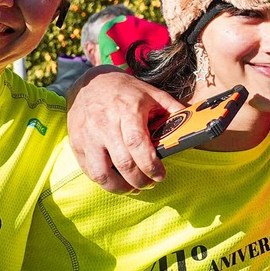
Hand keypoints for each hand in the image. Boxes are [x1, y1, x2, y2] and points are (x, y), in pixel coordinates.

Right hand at [67, 67, 184, 191]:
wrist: (89, 82)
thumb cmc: (124, 90)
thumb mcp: (151, 93)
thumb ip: (172, 109)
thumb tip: (192, 126)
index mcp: (127, 111)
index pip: (138, 145)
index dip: (150, 165)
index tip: (160, 175)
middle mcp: (106, 124)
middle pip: (123, 163)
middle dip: (140, 180)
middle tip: (150, 183)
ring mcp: (88, 136)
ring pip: (102, 173)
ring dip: (120, 187)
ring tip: (133, 188)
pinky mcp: (77, 143)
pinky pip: (89, 171)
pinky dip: (104, 181)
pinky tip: (116, 180)